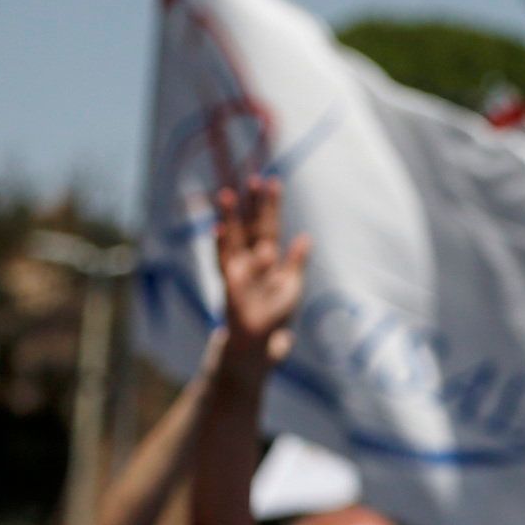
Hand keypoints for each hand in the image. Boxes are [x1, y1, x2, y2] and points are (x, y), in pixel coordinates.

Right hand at [213, 177, 310, 374]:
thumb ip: (296, 263)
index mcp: (267, 259)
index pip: (269, 226)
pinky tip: (219, 228)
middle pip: (250, 226)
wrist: (257, 347)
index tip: (274, 181)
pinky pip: (224, 263)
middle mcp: (249, 261)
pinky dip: (221, 245)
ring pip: (232, 239)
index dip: (271, 206)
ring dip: (230, 217)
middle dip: (251, 204)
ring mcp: (237, 272)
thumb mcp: (291, 287)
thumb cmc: (274, 318)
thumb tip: (305, 237)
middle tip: (253, 178)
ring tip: (226, 193)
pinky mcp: (229, 286)